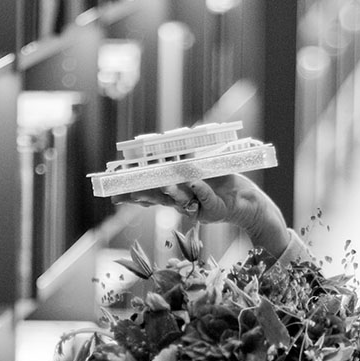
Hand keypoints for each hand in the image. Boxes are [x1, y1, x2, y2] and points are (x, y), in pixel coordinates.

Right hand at [112, 174, 289, 257]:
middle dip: (141, 194)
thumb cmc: (221, 182)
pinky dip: (199, 190)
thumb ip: (183, 164)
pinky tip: (193, 183)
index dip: (131, 191)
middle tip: (126, 191)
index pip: (149, 190)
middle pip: (158, 197)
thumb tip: (163, 151)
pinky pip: (205, 197)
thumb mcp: (200, 169)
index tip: (113, 190)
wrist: (246, 200)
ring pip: (178, 200)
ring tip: (158, 187)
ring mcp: (196, 207)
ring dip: (168, 193)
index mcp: (176, 191)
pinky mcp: (213, 208)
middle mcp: (182, 201)